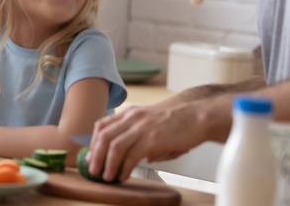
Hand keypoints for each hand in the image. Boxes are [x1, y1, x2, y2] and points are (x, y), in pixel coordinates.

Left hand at [87, 103, 204, 182]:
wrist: (198, 116)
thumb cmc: (179, 121)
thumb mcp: (153, 123)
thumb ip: (142, 136)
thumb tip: (144, 158)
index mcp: (131, 113)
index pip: (102, 124)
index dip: (93, 141)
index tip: (90, 154)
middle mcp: (132, 118)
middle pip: (104, 136)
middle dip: (95, 155)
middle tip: (92, 170)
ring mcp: (141, 128)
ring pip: (114, 146)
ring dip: (107, 164)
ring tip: (106, 176)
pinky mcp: (152, 139)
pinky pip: (132, 155)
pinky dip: (125, 167)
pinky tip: (124, 175)